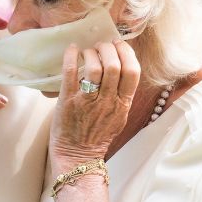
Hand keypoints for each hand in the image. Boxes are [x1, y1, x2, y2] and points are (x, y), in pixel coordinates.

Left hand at [49, 40, 139, 173]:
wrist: (78, 156)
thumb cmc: (96, 136)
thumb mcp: (118, 117)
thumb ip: (120, 96)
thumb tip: (120, 70)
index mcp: (123, 104)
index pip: (133, 72)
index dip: (127, 53)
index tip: (119, 44)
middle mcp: (108, 102)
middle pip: (115, 66)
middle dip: (108, 49)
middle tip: (101, 45)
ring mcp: (88, 101)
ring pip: (96, 68)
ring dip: (92, 53)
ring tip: (88, 50)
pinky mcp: (68, 101)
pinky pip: (71, 73)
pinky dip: (72, 57)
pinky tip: (72, 50)